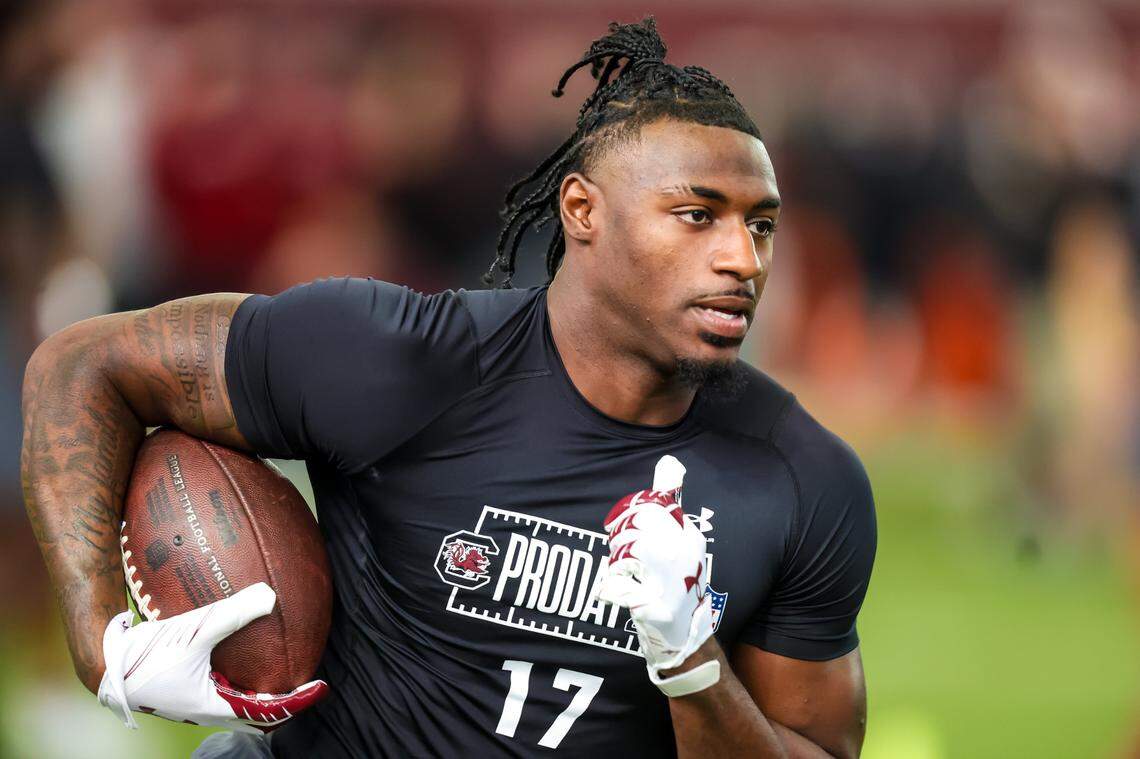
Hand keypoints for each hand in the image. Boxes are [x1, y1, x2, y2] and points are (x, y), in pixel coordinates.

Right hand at [97, 582, 327, 731]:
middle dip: (284, 699)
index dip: (297, 701)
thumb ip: (231, 615)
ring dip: (262, 685)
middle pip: (258, 712)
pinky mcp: (187, 681)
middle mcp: (209, 707)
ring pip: (240, 697)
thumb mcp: (192, 633)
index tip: (321, 686)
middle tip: (305, 677)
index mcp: (215, 707)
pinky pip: (222, 678)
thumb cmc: (145, 657)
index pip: (268, 712)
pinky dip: (241, 665)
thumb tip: (269, 596)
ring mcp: (197, 696)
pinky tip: (242, 639)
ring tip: (282, 660)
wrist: (105, 663)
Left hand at [597, 455, 717, 692]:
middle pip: (633, 531)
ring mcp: (671, 583)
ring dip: (618, 565)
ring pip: (622, 556)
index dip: (631, 522)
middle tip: (627, 558)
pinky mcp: (655, 608)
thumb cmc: (675, 579)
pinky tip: (625, 596)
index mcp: (688, 536)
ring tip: (630, 576)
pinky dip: (613, 591)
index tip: (628, 533)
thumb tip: (669, 461)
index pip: (648, 511)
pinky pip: (615, 588)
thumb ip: (670, 498)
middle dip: (621, 542)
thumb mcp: (680, 537)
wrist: (683, 635)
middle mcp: (683, 556)